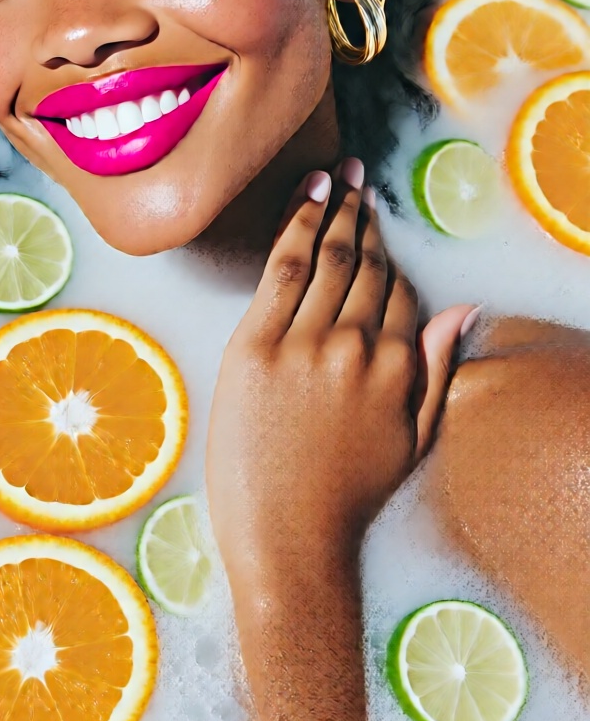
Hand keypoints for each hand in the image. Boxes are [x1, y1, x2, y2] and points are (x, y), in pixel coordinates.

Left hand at [207, 160, 473, 569]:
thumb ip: (440, 370)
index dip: (389, 255)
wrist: (287, 542)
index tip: (378, 225)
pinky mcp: (255, 349)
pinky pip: (282, 270)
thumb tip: (465, 309)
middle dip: (362, 214)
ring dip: (333, 208)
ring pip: (327, 258)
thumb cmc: (347, 497)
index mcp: (397, 368)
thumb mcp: (414, 438)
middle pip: (364, 266)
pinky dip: (296, 224)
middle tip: (356, 179)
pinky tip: (305, 194)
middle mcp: (357, 349)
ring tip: (334, 178)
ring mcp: (305, 346)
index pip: (400, 291)